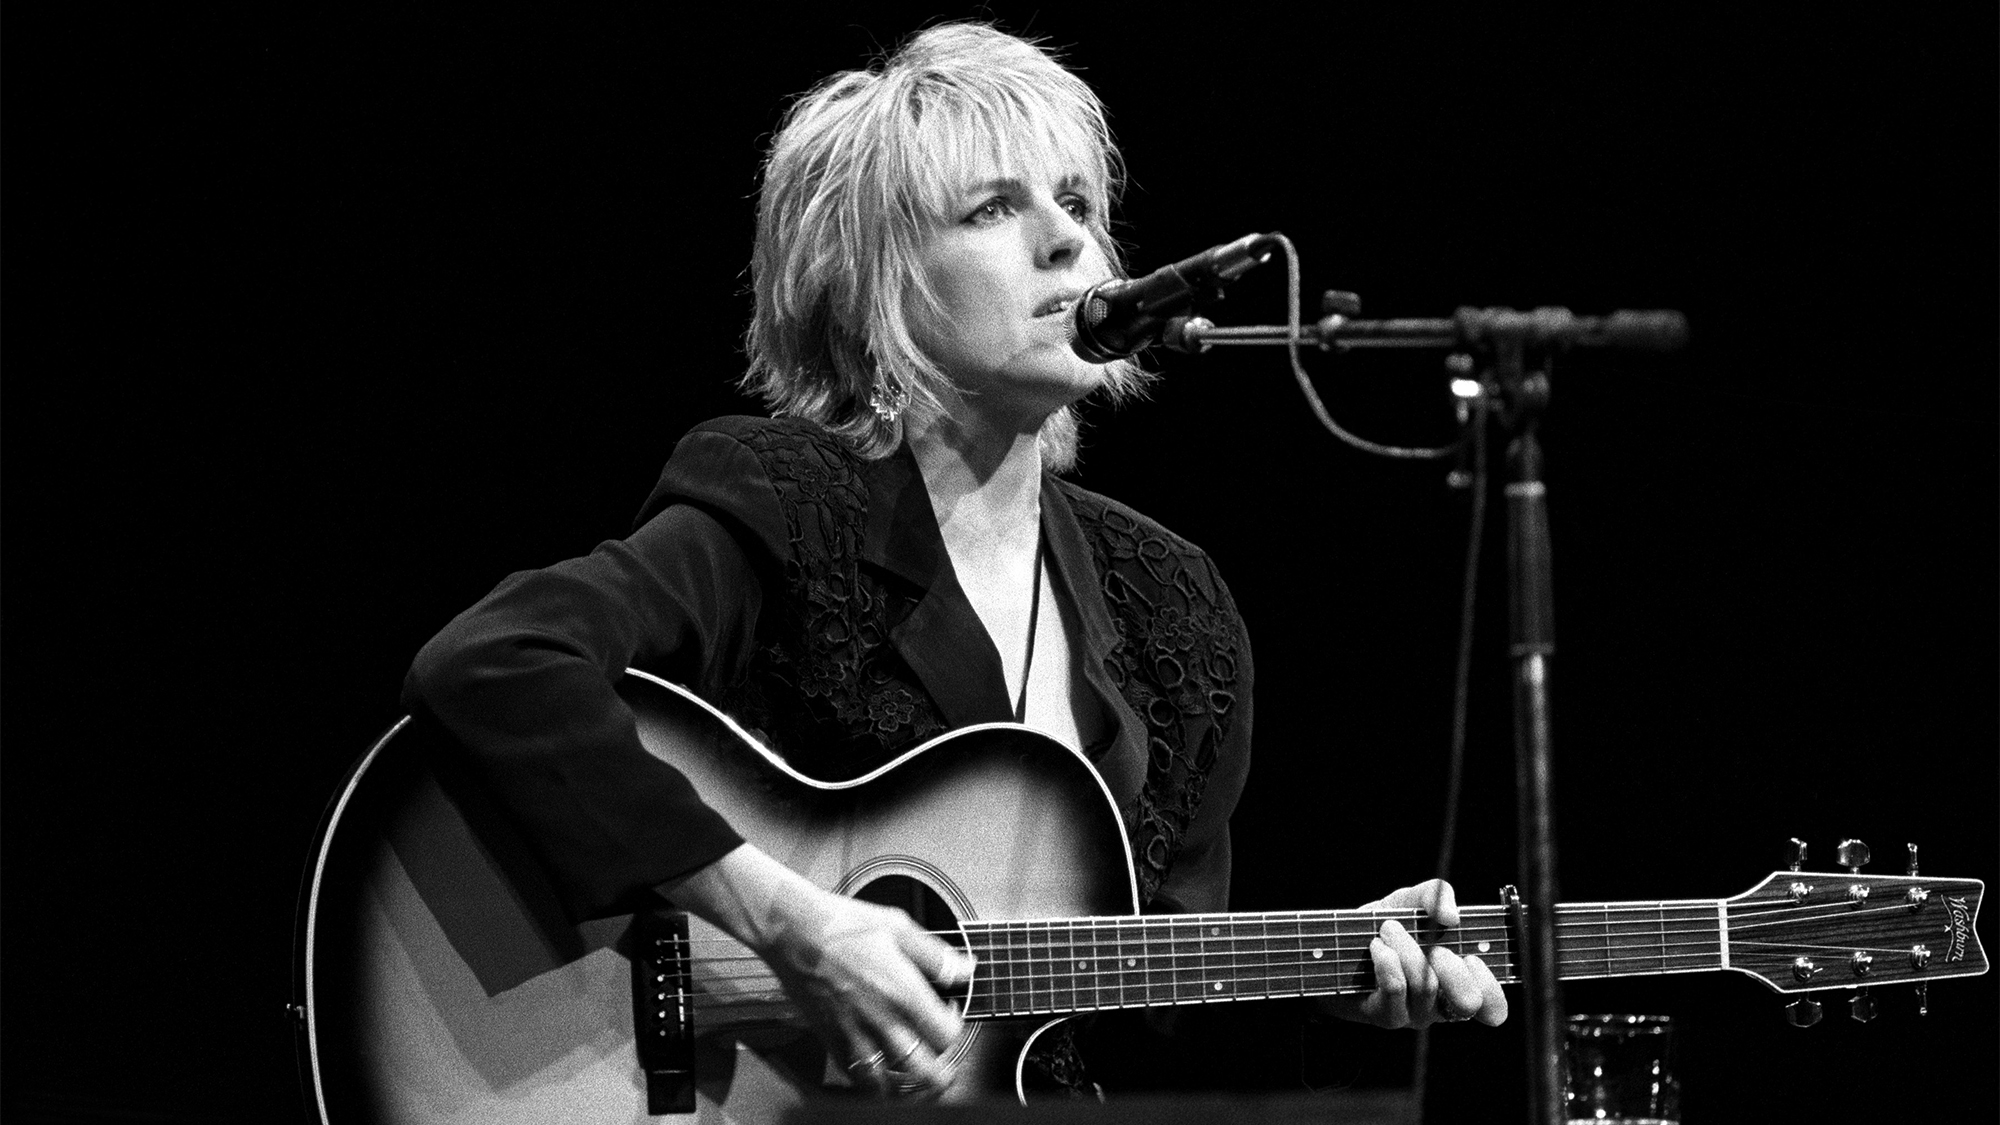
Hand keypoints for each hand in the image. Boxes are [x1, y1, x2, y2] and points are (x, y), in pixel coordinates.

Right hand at [663, 844, 974, 1095]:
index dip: (955, 1028)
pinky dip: (870, 1080)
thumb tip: (966, 970)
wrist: (794, 931)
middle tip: (942, 1060)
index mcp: (904, 993)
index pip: (947, 1035)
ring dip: (906, 1083)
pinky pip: (855, 1076)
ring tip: (912, 1070)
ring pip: (889, 1084)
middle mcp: (882, 1021)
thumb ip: (936, 955)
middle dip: (941, 1073)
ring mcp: (855, 1034)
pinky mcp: (831, 1038)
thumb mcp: (898, 926)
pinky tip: (878, 1065)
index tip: (948, 1013)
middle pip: (925, 1073)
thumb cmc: (844, 924)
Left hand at [1321, 879, 1507, 1029]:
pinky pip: (1397, 988)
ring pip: (1427, 985)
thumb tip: (1451, 917)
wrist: (1336, 944)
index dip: (1488, 983)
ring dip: (1406, 948)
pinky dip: (1387, 959)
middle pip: (1468, 1003)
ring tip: (1388, 929)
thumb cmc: (1385, 924)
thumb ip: (1436, 894)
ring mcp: (1414, 1015)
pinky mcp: (1386, 1016)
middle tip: (1432, 945)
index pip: (1494, 1008)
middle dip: (1451, 965)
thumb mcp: (1412, 901)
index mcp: (1459, 984)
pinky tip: (1375, 947)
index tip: (1468, 955)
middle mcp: (1441, 1005)